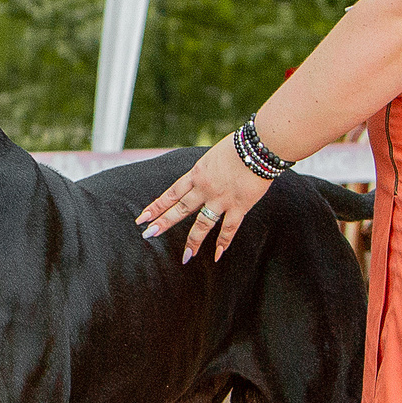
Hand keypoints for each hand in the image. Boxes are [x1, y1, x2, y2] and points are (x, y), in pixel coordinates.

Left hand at [136, 137, 271, 263]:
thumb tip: (203, 176)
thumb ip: (206, 170)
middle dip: (163, 223)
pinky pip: (229, 228)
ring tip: (186, 257)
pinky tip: (218, 255)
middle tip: (149, 235)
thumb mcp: (213, 156)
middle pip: (180, 209)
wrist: (259, 146)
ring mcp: (221, 199)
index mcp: (197, 174)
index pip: (171, 193)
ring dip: (193, 242)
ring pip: (202, 224)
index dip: (156, 206)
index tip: (142, 217)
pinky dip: (223, 242)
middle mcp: (205, 189)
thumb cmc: (239, 145)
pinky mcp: (239, 206)